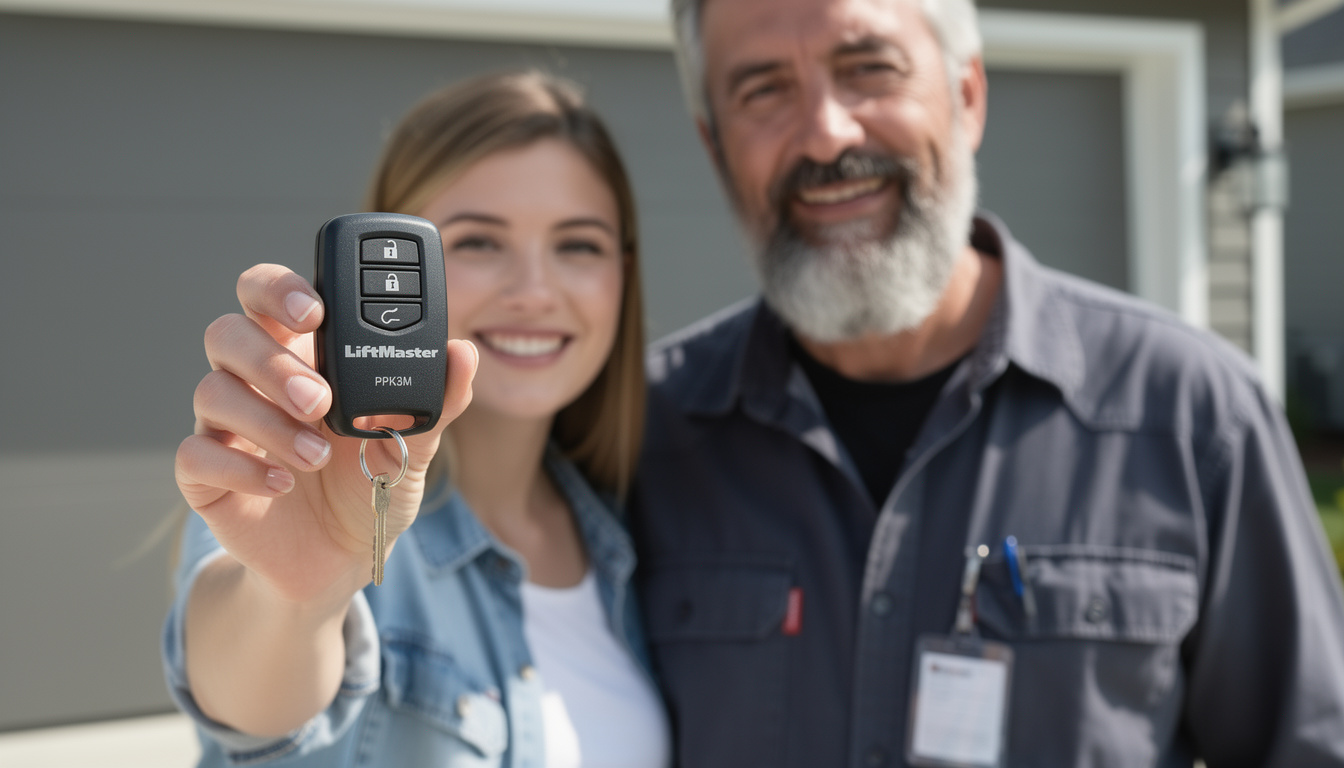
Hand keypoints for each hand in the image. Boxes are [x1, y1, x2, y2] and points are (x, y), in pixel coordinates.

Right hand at [175, 264, 476, 606]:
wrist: (344, 558)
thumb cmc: (373, 482)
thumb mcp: (415, 445)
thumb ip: (437, 400)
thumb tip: (463, 353)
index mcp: (304, 354)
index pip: (268, 294)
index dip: (278, 288)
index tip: (313, 312)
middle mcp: (257, 381)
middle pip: (227, 333)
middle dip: (270, 360)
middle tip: (318, 400)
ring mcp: (227, 426)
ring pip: (211, 391)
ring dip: (266, 421)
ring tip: (316, 456)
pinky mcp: (206, 475)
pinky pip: (194, 454)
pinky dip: (241, 468)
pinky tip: (282, 483)